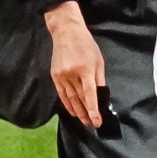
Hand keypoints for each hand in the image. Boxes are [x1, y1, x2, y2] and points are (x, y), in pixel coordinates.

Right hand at [43, 0, 103, 128]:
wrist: (66, 33)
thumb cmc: (86, 46)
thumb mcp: (99, 61)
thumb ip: (100, 79)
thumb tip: (102, 96)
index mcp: (85, 71)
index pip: (90, 95)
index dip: (94, 110)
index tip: (97, 121)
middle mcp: (72, 75)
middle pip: (79, 99)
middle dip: (86, 114)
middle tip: (91, 124)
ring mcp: (61, 76)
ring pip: (69, 99)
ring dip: (77, 112)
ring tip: (83, 121)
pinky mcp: (54, 76)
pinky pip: (61, 94)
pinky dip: (66, 104)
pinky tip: (72, 111)